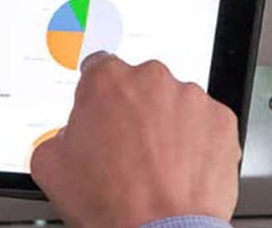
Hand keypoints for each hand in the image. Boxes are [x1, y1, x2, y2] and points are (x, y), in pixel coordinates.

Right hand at [31, 53, 240, 227]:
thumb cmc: (112, 204)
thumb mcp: (51, 167)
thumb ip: (58, 135)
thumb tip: (68, 137)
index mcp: (106, 81)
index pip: (99, 68)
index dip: (98, 94)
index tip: (103, 110)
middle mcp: (150, 79)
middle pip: (140, 85)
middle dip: (135, 111)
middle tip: (130, 150)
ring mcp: (189, 97)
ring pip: (175, 103)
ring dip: (168, 126)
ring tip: (159, 166)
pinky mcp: (220, 119)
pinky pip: (206, 123)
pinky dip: (198, 141)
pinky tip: (183, 169)